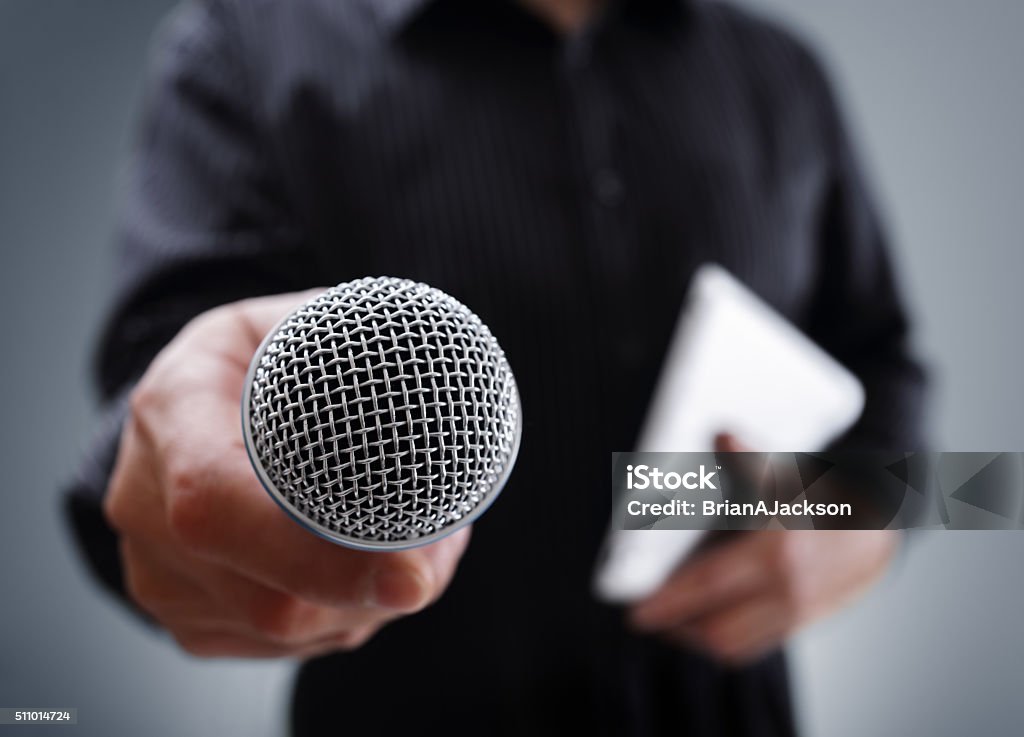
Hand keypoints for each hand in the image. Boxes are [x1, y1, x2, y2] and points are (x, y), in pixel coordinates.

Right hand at [104, 292, 470, 658]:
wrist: (182, 407)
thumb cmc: (254, 360)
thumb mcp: (298, 322)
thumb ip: (358, 350)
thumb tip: (441, 392)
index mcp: (172, 411)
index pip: (220, 505)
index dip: (316, 556)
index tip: (413, 574)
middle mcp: (144, 504)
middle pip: (267, 597)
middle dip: (375, 589)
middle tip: (440, 552)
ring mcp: (158, 574)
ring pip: (286, 631)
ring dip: (368, 603)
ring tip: (412, 551)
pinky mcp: (186, 618)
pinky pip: (280, 645)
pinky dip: (340, 616)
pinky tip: (362, 575)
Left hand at [628, 434, 897, 664]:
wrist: (878, 527)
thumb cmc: (825, 498)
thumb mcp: (788, 474)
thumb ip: (749, 458)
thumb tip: (722, 434)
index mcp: (777, 550)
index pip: (707, 585)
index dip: (668, 601)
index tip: (635, 611)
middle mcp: (787, 588)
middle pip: (716, 629)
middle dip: (674, 625)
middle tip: (644, 613)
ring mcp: (796, 612)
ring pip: (731, 645)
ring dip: (694, 636)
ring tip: (668, 617)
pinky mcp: (800, 624)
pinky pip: (751, 646)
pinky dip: (721, 639)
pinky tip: (702, 619)